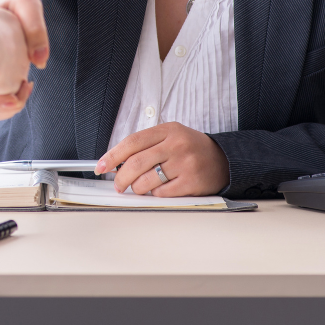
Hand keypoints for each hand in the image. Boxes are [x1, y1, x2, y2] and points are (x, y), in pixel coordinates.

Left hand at [94, 122, 229, 196]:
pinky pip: (162, 193)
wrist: (224, 159)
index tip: (101, 166)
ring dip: (137, 188)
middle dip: (121, 177)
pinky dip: (155, 194)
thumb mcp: (170, 135)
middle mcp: (175, 145)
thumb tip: (116, 162)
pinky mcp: (192, 182)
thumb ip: (145, 145)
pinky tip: (159, 189)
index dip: (112, 156)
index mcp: (167, 130)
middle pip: (136, 163)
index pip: (131, 142)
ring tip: (140, 187)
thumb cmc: (190, 148)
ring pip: (147, 181)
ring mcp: (184, 164)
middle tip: (117, 184)